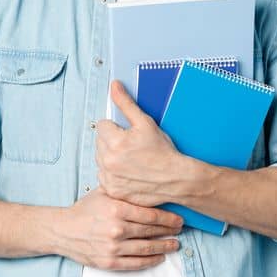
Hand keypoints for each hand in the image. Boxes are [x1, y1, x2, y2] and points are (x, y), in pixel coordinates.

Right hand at [53, 189, 184, 270]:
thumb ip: (126, 192)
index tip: (179, 220)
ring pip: (147, 249)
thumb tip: (153, 187)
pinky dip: (150, 261)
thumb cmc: (85, 210)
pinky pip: (135, 264)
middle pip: (152, 231)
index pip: (152, 215)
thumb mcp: (105, 194)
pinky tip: (160, 258)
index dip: (169, 219)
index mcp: (117, 209)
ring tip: (175, 245)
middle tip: (180, 231)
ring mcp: (112, 247)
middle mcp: (116, 229)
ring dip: (165, 247)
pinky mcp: (108, 262)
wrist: (61, 230)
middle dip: (170, 232)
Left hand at [95, 79, 194, 206]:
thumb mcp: (146, 123)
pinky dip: (114, 174)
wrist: (176, 179)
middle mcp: (108, 161)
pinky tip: (129, 171)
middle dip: (113, 141)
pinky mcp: (112, 190)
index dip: (117, 127)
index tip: (129, 134)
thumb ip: (126, 104)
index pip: (102, 125)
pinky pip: (104, 177)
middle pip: (100, 142)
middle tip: (132, 146)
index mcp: (114, 142)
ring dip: (111, 157)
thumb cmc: (164, 153)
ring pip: (101, 159)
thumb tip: (115, 87)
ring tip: (131, 159)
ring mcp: (109, 177)